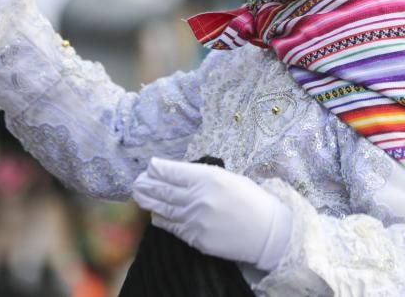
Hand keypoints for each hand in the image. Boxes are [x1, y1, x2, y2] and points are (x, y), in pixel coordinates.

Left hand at [132, 157, 291, 271]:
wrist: (267, 232)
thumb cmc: (253, 201)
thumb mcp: (231, 179)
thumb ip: (205, 177)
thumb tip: (183, 176)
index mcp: (209, 178)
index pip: (175, 171)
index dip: (159, 168)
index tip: (150, 165)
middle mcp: (198, 197)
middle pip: (164, 190)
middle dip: (148, 184)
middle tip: (137, 180)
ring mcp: (195, 219)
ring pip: (164, 209)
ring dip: (149, 201)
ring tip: (139, 194)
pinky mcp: (196, 238)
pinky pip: (173, 227)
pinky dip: (162, 220)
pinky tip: (155, 215)